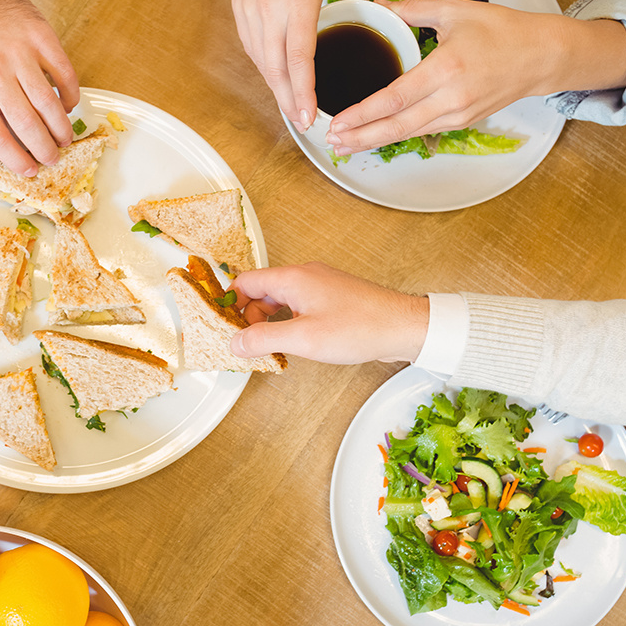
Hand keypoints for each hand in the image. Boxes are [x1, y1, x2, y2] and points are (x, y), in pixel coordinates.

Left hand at [0, 0, 78, 175]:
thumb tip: (16, 145)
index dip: (15, 158)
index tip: (28, 170)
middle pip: (26, 124)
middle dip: (44, 149)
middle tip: (52, 158)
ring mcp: (20, 53)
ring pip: (48, 103)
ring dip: (60, 128)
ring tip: (64, 138)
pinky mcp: (41, 37)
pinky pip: (64, 75)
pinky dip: (70, 96)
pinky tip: (69, 105)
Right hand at [213, 0, 365, 130]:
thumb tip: (370, 18)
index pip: (300, 57)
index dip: (304, 91)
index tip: (310, 115)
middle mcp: (270, 9)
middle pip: (277, 69)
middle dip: (289, 102)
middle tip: (305, 125)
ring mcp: (251, 11)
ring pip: (262, 63)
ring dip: (277, 89)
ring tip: (293, 109)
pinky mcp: (240, 10)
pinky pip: (252, 48)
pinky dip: (265, 68)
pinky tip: (278, 79)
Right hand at [228, 262, 427, 364]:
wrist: (402, 327)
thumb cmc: (361, 327)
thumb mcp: (303, 338)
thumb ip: (264, 339)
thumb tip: (236, 342)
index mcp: (293, 278)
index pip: (246, 282)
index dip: (230, 303)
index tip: (222, 324)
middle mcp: (305, 276)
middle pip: (261, 292)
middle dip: (249, 318)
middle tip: (248, 344)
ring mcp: (320, 287)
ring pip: (280, 301)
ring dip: (269, 323)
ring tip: (271, 348)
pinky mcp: (332, 299)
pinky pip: (298, 307)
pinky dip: (288, 323)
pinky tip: (293, 343)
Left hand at [325, 0, 625, 153]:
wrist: (542, 56)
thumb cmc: (502, 30)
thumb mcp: (454, 11)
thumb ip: (410, 10)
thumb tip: (375, 7)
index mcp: (446, 69)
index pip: (394, 98)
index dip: (362, 114)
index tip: (337, 120)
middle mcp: (452, 99)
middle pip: (397, 127)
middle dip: (361, 137)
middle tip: (331, 142)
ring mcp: (459, 115)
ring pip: (408, 134)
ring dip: (375, 140)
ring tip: (345, 144)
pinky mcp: (463, 122)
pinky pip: (423, 131)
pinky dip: (397, 134)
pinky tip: (376, 135)